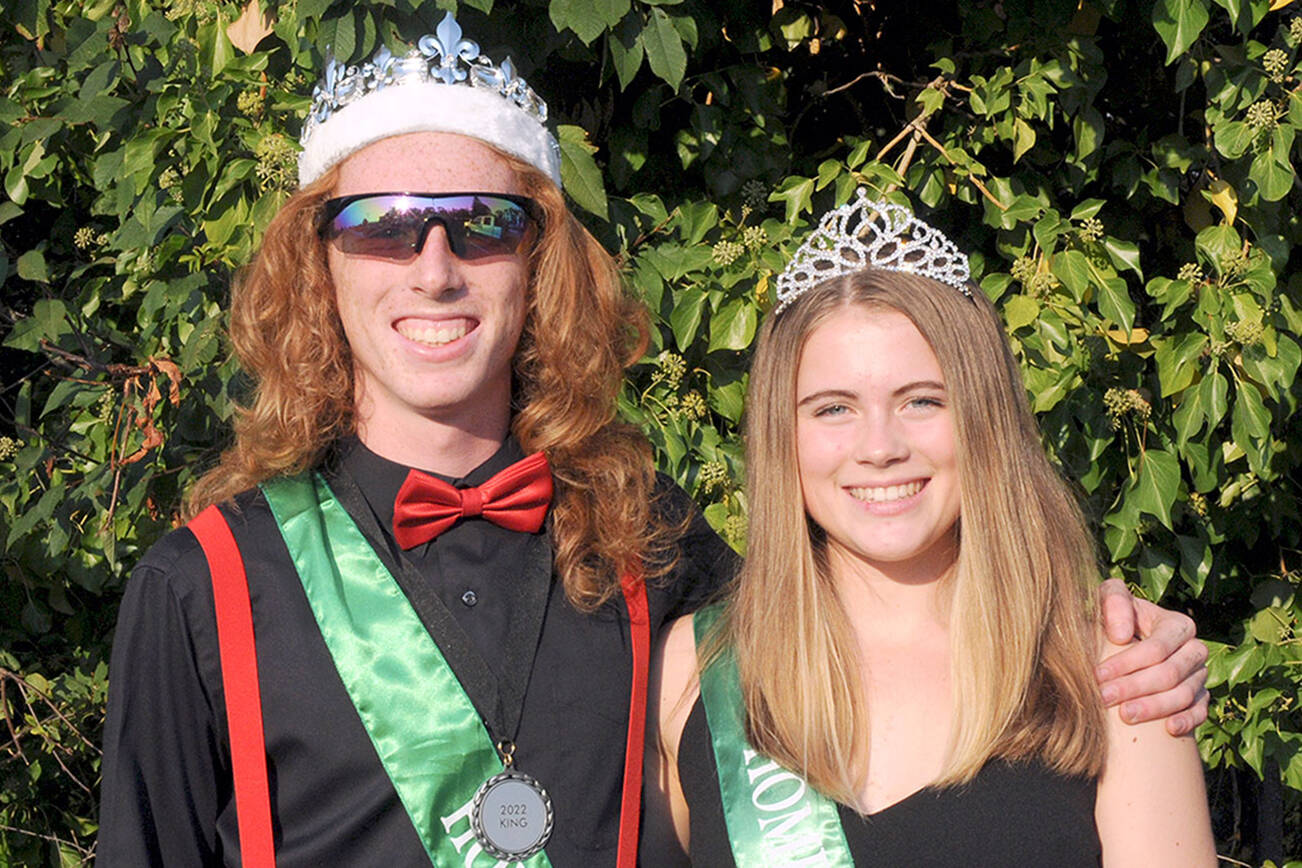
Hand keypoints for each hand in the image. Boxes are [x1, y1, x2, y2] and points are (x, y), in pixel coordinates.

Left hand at [1095, 578, 1208, 735]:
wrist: (1125, 640)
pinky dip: (1187, 721)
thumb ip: (1114, 603)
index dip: (1127, 663)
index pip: (1156, 648)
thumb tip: (1120, 636)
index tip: (1098, 675)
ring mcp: (1199, 675)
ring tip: (1125, 715)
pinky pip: (1200, 712)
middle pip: (1169, 674)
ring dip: (1154, 708)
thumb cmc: (1116, 618)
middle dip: (1134, 688)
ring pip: (1184, 695)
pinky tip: (1169, 729)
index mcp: (1178, 625)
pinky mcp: (1200, 697)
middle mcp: (1194, 649)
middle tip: (1103, 698)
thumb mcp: (1111, 600)